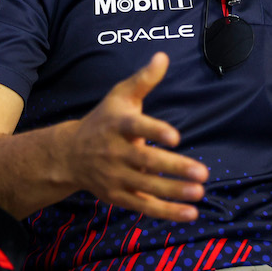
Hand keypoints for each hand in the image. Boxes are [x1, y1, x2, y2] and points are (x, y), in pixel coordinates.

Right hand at [64, 52, 208, 221]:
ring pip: (147, 187)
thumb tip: (163, 56)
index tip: (175, 137)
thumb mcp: (120, 96)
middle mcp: (115, 152)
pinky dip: (167, 213)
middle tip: (201, 172)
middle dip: (174, 168)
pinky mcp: (119, 196)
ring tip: (199, 192)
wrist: (70, 154)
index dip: (155, 131)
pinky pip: (144, 207)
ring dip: (174, 192)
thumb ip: (143, 79)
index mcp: (118, 125)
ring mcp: (116, 176)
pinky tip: (190, 213)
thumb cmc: (103, 121)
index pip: (136, 127)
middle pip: (145, 161)